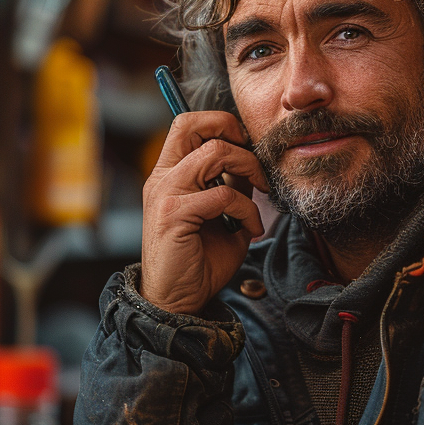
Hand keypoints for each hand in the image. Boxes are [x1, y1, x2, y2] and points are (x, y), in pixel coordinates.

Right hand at [140, 111, 267, 315]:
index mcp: (169, 173)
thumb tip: (253, 163)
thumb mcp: (223, 214)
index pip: (188, 124)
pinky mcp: (173, 214)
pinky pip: (222, 195)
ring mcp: (165, 193)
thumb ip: (233, 186)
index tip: (247, 147)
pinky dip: (247, 209)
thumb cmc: (199, 259)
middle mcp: (162, 177)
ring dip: (248, 168)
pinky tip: (251, 228)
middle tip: (254, 159)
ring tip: (261, 192)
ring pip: (214, 153)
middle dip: (232, 131)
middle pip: (191, 124)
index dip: (221, 124)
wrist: (177, 300)